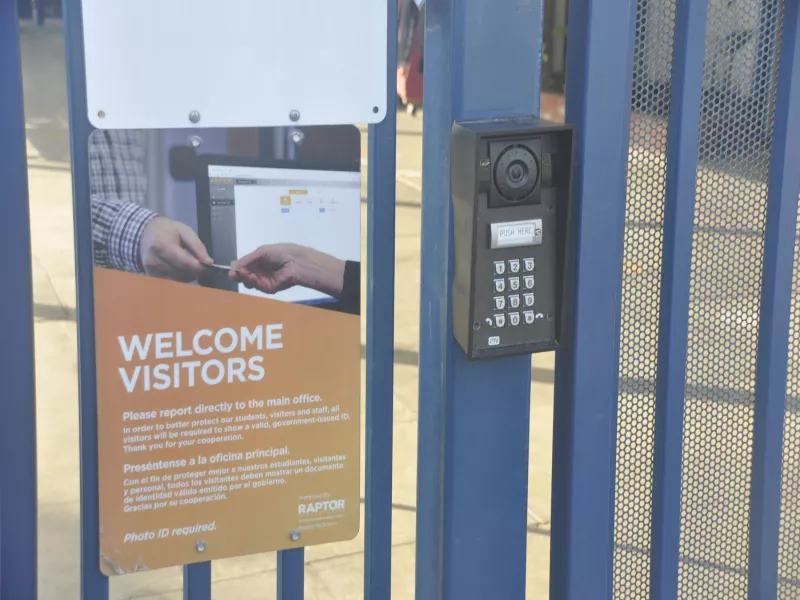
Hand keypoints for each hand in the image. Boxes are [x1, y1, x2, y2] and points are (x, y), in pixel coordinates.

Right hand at [139, 217, 211, 281]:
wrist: (145, 233)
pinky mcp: (151, 277)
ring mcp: (151, 271)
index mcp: (161, 245)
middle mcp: (154, 260)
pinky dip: (181, 278)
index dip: (200, 267)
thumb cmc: (166, 230)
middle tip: (203, 265)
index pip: (185, 263)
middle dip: (196, 271)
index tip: (210, 266)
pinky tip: (183, 269)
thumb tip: (209, 262)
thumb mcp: (185, 231)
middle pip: (183, 274)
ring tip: (192, 265)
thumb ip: (197, 246)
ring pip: (179, 280)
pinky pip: (172, 282)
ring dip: (189, 275)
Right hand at [229, 244, 345, 297]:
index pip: (243, 266)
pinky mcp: (269, 288)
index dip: (235, 268)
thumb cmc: (281, 252)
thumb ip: (247, 259)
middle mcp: (260, 271)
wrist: (296, 261)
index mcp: (258, 261)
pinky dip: (252, 282)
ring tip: (242, 273)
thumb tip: (233, 265)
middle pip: (243, 276)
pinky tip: (251, 276)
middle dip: (236, 275)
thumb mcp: (262, 252)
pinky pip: (257, 287)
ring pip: (248, 282)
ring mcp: (264, 280)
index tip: (227, 270)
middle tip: (232, 274)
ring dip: (244, 278)